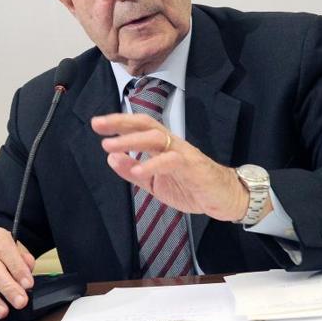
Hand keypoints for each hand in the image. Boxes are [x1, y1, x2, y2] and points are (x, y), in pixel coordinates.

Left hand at [91, 113, 249, 220]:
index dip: (119, 123)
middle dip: (121, 122)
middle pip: (146, 124)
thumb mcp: (155, 182)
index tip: (97, 123)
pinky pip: (171, 161)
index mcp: (162, 145)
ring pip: (156, 138)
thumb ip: (133, 171)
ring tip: (110, 146)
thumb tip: (110, 158)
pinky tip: (137, 171)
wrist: (224, 198)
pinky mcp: (193, 166)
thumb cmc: (190, 186)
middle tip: (98, 124)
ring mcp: (183, 153)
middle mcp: (171, 144)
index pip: (139, 127)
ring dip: (131, 141)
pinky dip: (152, 165)